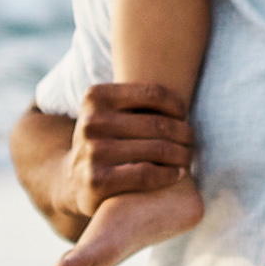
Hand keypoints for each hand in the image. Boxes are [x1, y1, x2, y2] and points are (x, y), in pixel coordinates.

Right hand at [63, 81, 191, 226]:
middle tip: (191, 141)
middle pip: (159, 124)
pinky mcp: (97, 180)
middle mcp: (91, 122)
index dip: (178, 106)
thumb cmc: (105, 139)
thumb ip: (136, 98)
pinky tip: (177, 173)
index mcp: (96, 96)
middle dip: (184, 133)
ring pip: (157, 149)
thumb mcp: (109, 112)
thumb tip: (184, 85)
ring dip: (182, 155)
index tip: (185, 116)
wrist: (73, 180)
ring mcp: (93, 152)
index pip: (154, 93)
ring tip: (187, 157)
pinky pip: (146, 174)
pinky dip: (168, 174)